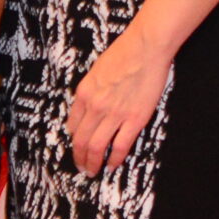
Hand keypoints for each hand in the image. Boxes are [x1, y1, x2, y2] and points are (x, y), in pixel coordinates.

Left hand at [69, 23, 172, 174]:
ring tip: (93, 171)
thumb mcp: (97, 71)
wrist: (145, 47)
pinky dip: (114, 160)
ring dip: (93, 163)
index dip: (74, 139)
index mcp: (84, 93)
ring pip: (96, 147)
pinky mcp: (134, 119)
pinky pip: (120, 146)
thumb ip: (91, 90)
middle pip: (81, 140)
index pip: (73, 124)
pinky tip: (112, 165)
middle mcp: (95, 106)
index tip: (77, 146)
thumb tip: (88, 106)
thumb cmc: (124, 53)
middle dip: (79, 158)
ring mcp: (114, 114)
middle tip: (82, 167)